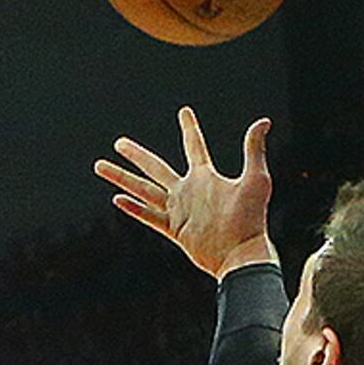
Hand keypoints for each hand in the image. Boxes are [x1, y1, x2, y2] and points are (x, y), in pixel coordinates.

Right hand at [94, 109, 275, 278]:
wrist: (241, 253)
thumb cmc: (252, 218)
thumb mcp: (256, 179)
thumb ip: (253, 150)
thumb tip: (263, 121)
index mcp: (205, 177)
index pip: (194, 146)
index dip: (189, 128)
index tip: (184, 112)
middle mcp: (188, 191)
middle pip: (155, 168)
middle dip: (136, 155)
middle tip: (119, 143)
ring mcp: (179, 211)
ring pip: (143, 190)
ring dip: (122, 178)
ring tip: (100, 166)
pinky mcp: (174, 230)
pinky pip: (149, 216)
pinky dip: (133, 207)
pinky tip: (117, 200)